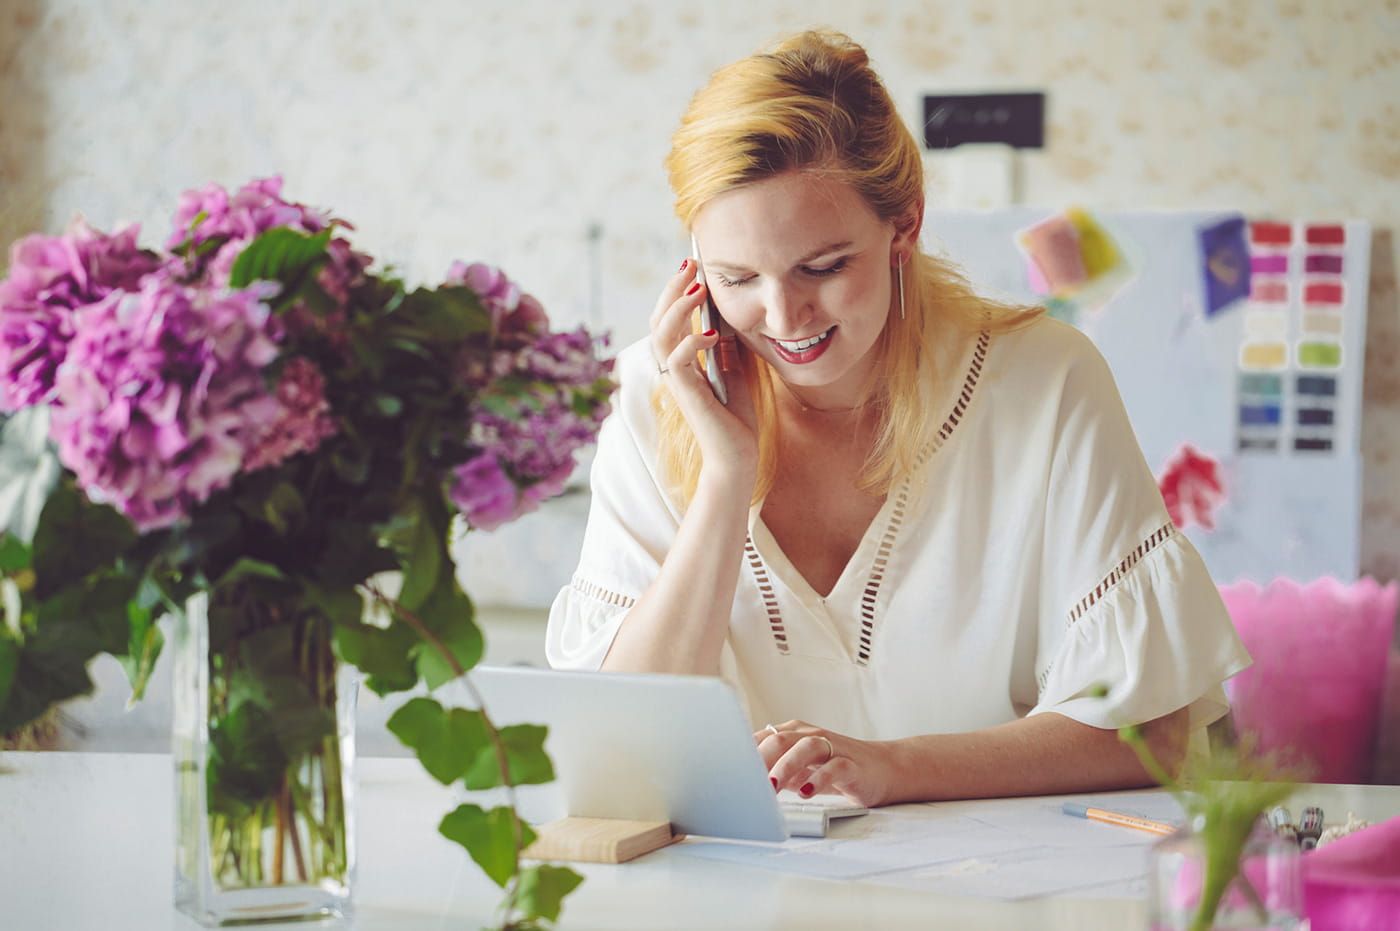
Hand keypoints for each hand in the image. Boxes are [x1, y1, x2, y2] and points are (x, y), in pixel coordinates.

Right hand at [648, 259, 757, 479]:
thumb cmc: (736, 416)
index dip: (677, 291)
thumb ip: (727, 344)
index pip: (670, 318)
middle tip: (690, 264)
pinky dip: (692, 343)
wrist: (738, 455)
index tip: (693, 265)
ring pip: (661, 335)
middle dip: (672, 289)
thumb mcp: (736, 368)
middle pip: (658, 319)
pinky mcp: (687, 395)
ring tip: (698, 288)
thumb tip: (726, 313)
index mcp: (682, 360)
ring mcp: (677, 381)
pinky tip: (712, 334)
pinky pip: (678, 362)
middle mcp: (673, 368)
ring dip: (678, 309)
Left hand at [756, 719, 895, 808]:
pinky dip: (819, 779)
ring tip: (772, 786)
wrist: (884, 769)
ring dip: (786, 766)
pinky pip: (835, 767)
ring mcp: (833, 748)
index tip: (728, 774)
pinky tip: (807, 792)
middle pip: (780, 739)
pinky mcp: (852, 765)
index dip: (744, 755)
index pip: (763, 738)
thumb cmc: (836, 768)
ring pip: (807, 747)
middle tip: (746, 781)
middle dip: (760, 760)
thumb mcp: (800, 768)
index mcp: (794, 734)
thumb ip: (775, 771)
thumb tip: (742, 785)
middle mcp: (811, 736)